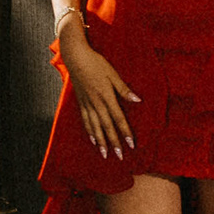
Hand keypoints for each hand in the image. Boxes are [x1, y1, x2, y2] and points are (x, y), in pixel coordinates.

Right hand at [57, 20, 137, 156]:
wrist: (75, 57)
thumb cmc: (96, 63)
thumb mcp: (112, 73)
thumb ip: (123, 89)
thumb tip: (137, 100)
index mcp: (106, 96)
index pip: (118, 118)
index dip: (125, 132)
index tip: (131, 144)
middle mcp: (96, 103)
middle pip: (106, 126)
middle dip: (113, 142)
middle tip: (119, 156)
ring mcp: (87, 103)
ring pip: (94, 126)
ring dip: (100, 141)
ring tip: (105, 154)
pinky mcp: (80, 102)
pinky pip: (85, 120)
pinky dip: (89, 131)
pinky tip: (93, 139)